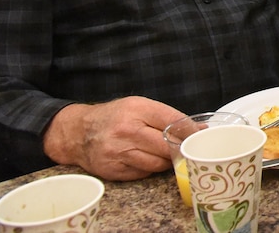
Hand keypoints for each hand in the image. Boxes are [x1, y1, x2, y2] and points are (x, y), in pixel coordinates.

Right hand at [43, 97, 184, 180]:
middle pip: (167, 145)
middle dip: (181, 148)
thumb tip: (198, 128)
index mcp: (136, 109)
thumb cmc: (114, 117)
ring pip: (157, 163)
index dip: (190, 130)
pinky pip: (143, 173)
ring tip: (168, 154)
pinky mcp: (113, 170)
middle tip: (187, 148)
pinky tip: (149, 160)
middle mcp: (127, 130)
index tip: (200, 134)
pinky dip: (150, 168)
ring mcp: (118, 152)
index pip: (173, 121)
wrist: (78, 132)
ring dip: (167, 161)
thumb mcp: (139, 106)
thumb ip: (167, 116)